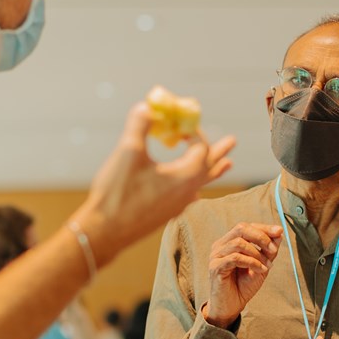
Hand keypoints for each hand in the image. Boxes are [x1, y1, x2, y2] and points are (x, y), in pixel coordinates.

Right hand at [73, 102, 234, 264]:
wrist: (105, 231)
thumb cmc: (117, 193)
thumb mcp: (128, 153)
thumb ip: (139, 126)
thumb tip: (146, 107)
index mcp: (184, 175)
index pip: (201, 147)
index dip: (193, 131)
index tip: (180, 122)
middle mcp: (187, 191)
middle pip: (209, 166)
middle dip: (219, 151)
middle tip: (232, 141)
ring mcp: (178, 205)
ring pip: (201, 183)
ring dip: (212, 170)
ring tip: (227, 165)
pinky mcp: (168, 214)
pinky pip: (189, 197)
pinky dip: (195, 187)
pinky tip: (195, 193)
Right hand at [203, 222, 282, 327]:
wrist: (232, 306)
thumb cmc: (243, 285)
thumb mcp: (261, 265)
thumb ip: (268, 250)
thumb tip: (278, 233)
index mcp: (229, 242)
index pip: (246, 227)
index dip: (264, 228)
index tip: (279, 231)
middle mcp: (221, 246)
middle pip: (241, 229)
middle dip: (261, 236)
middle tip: (273, 249)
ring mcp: (216, 255)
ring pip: (239, 243)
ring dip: (257, 253)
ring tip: (267, 266)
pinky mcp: (215, 267)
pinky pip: (235, 257)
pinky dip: (251, 262)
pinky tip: (260, 270)